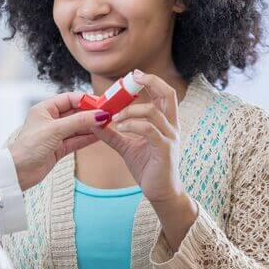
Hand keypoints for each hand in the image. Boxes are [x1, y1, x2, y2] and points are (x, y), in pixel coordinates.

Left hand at [9, 92, 109, 190]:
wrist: (17, 173)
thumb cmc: (28, 148)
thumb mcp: (55, 130)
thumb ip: (79, 121)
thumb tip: (99, 114)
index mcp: (45, 109)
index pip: (69, 98)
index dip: (86, 100)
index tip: (101, 103)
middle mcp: (50, 120)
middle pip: (76, 112)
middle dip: (91, 114)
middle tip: (107, 114)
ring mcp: (56, 135)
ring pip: (78, 127)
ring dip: (92, 126)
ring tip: (107, 125)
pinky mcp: (59, 148)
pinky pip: (77, 140)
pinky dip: (88, 138)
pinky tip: (100, 136)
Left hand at [93, 70, 196, 249]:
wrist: (161, 194)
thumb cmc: (148, 169)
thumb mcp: (128, 147)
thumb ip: (114, 134)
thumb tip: (96, 123)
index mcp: (166, 122)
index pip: (163, 94)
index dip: (151, 81)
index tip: (134, 75)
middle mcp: (172, 126)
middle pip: (168, 94)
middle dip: (151, 81)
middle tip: (132, 78)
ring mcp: (170, 137)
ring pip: (153, 111)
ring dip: (130, 110)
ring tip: (114, 118)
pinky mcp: (164, 149)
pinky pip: (149, 130)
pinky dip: (132, 125)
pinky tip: (119, 128)